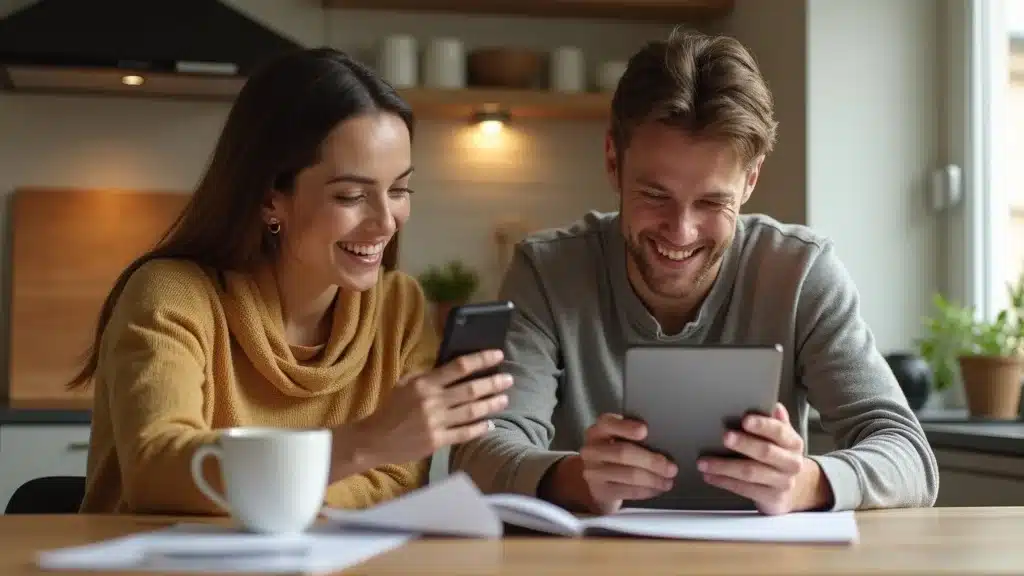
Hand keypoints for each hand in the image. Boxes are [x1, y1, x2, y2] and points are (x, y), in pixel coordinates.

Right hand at [341, 349, 511, 471]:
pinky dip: (480, 428)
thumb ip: (428, 376)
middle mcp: (433, 401)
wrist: (374, 440)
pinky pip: (465, 433)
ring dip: (491, 404)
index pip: (458, 367)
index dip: (481, 360)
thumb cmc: (390, 409)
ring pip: (472, 411)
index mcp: (424, 383)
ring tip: (505, 399)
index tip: (498, 355)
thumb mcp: (405, 384)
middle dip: (493, 383)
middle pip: (471, 390)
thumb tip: (454, 368)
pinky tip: (491, 423)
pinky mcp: (437, 441)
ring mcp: (436, 422)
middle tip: (509, 379)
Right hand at [577, 413, 677, 513]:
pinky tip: (656, 489)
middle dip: (652, 461)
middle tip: (671, 468)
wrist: (598, 483)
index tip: (644, 430)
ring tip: (668, 481)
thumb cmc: (615, 456)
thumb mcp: (618, 440)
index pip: (608, 424)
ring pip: (629, 474)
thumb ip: (632, 436)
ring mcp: (593, 472)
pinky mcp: (600, 491)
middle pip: (623, 452)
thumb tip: (662, 441)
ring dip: (653, 479)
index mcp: (598, 430)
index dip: (626, 427)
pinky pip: (628, 491)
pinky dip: (646, 491)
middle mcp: (592, 449)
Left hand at [697, 403, 830, 514]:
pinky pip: (744, 490)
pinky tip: (710, 476)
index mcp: (793, 443)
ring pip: (750, 473)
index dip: (763, 425)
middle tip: (724, 437)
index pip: (779, 431)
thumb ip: (776, 422)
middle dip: (743, 444)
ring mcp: (783, 483)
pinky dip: (724, 482)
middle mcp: (791, 463)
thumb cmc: (779, 457)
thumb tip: (773, 405)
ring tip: (704, 462)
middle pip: (765, 452)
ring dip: (724, 466)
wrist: (794, 491)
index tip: (745, 420)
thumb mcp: (781, 439)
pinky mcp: (772, 498)